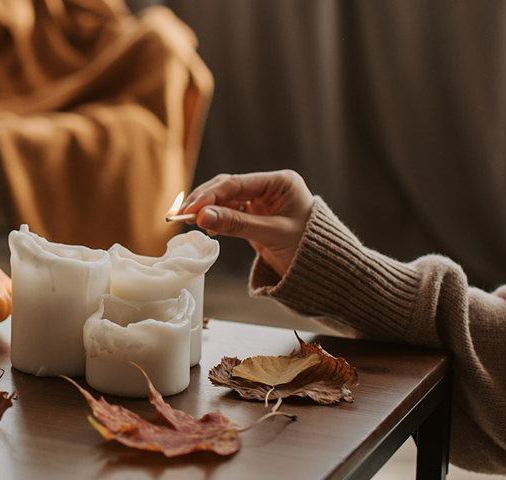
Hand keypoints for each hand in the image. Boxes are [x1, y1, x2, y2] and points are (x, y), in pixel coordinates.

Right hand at [178, 170, 313, 275]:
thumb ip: (236, 223)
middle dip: (204, 201)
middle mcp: (269, 187)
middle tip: (181, 214)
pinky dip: (216, 219)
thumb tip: (201, 216)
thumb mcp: (271, 234)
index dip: (210, 195)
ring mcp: (262, 201)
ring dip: (207, 209)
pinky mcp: (256, 215)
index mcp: (280, 182)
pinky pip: (230, 212)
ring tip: (190, 222)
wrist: (324, 271)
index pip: (236, 183)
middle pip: (228, 188)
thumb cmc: (308, 249)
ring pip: (225, 199)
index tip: (190, 209)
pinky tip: (206, 227)